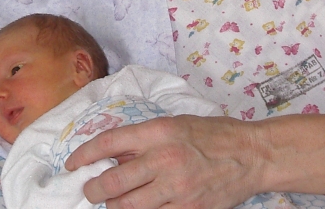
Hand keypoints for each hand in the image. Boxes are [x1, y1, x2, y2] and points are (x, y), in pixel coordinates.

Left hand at [64, 115, 264, 208]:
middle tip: (90, 190)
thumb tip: (112, 154)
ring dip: (113, 206)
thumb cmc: (212, 135)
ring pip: (128, 206)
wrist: (251, 155)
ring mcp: (177, 189)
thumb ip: (143, 139)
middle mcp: (164, 159)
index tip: (72, 164)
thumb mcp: (174, 124)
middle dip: (93, 189)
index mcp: (158, 132)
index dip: (84, 154)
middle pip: (113, 182)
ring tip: (112, 202)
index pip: (109, 143)